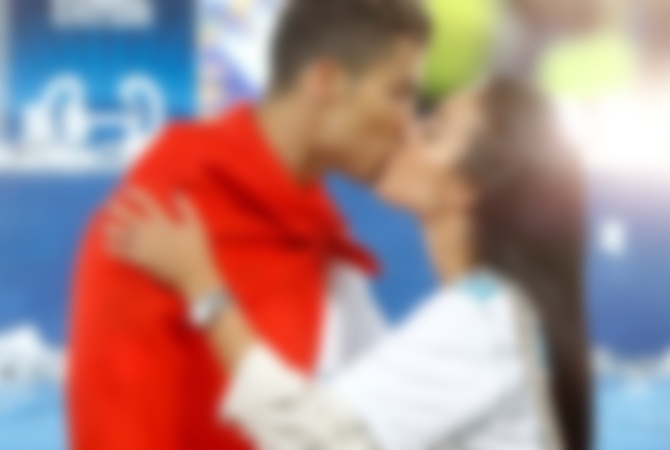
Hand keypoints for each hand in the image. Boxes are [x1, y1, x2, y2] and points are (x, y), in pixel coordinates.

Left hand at [105, 188, 221, 300]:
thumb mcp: (197, 225)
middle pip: (125, 215)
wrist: (193, 275)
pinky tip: (109, 244)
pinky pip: (119, 252)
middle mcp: (149, 232)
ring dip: (111, 227)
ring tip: (108, 223)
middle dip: (116, 208)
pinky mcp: (139, 261)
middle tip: (111, 204)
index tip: (128, 189)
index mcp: (162, 221)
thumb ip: (187, 207)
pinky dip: (111, 247)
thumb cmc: (197, 249)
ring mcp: (142, 247)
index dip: (134, 193)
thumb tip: (177, 193)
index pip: (144, 202)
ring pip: (118, 233)